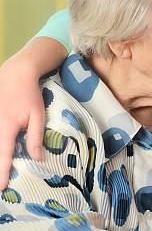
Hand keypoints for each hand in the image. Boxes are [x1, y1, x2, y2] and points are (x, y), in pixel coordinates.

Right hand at [0, 59, 45, 189]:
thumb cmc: (30, 95)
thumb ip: (36, 136)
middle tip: (0, 185)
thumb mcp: (38, 115)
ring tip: (1, 172)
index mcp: (6, 128)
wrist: (16, 75)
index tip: (2, 186)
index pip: (4, 155)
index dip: (2, 172)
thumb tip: (37, 158)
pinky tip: (3, 152)